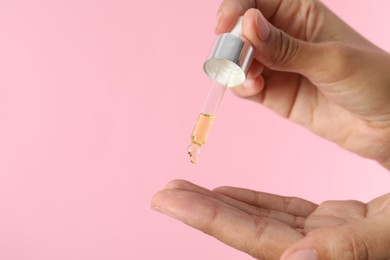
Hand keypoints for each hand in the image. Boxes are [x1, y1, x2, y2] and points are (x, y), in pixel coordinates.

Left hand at [152, 180, 389, 258]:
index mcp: (322, 256)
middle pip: (245, 227)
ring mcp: (321, 236)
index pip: (252, 237)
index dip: (207, 218)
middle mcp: (315, 250)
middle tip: (163, 191)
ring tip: (184, 186)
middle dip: (201, 208)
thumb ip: (345, 250)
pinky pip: (282, 209)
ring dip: (221, 200)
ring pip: (259, 216)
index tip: (167, 199)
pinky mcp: (332, 222)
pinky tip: (227, 191)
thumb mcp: (388, 235)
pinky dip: (252, 199)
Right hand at [216, 0, 389, 167]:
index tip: (224, 26)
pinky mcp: (274, 93)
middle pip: (241, 31)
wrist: (385, 125)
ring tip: (250, 77)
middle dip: (232, 42)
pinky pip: (246, 86)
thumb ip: (286, 48)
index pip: (256, 1)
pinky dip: (242, 86)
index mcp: (301, 14)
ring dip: (235, 67)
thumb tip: (247, 25)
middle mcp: (284, 38)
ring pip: (239, 60)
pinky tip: (254, 87)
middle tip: (237, 58)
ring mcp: (277, 67)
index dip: (236, 8)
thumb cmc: (373, 81)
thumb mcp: (331, 59)